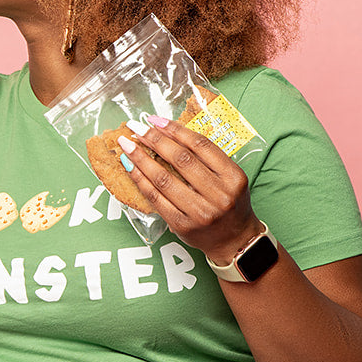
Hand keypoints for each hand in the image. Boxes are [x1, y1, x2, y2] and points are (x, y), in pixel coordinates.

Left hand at [117, 115, 263, 264]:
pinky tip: (130, 168)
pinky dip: (140, 181)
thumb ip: (207, 158)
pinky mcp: (182, 225)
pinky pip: (155, 199)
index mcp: (233, 177)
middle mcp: (219, 194)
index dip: (175, 130)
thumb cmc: (230, 204)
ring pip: (164, 179)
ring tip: (127, 145)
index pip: (201, 146)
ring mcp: (200, 212)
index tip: (154, 120)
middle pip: (181, 159)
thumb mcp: (230, 178)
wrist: (235, 241)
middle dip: (154, 140)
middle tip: (135, 127)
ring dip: (141, 159)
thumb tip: (168, 133)